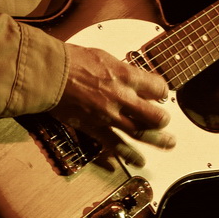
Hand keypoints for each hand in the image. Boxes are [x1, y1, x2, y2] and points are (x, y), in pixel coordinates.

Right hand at [51, 44, 175, 165]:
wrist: (50, 74)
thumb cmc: (72, 60)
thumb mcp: (105, 57)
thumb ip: (122, 71)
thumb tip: (132, 77)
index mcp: (126, 76)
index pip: (158, 88)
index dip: (162, 92)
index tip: (161, 94)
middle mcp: (122, 97)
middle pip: (155, 115)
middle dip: (163, 119)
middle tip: (164, 120)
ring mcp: (110, 116)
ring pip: (142, 133)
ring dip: (157, 140)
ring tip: (168, 144)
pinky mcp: (96, 128)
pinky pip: (116, 146)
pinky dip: (128, 155)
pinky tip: (138, 161)